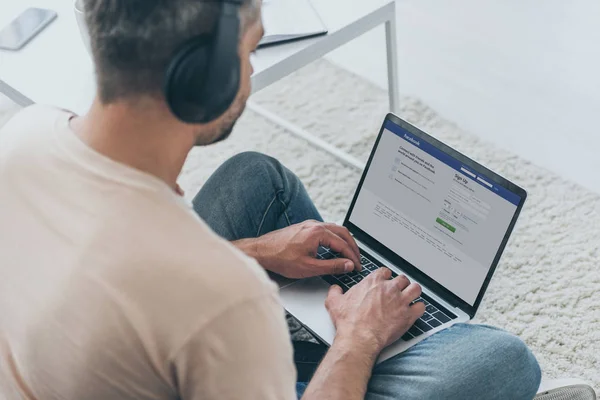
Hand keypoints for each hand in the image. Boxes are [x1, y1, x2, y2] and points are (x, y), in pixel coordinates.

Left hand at [237, 220, 360, 278]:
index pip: (343, 244)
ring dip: (345, 241)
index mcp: (318, 232)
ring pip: (335, 229)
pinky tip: (334, 246)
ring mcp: (309, 224)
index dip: (353, 257)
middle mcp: (315, 224)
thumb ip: (332, 266)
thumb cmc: (281, 259)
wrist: (262, 251)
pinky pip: (326, 229)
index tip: (357, 267)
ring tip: (350, 254)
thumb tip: (348, 265)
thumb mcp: (309, 267)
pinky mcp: (305, 227)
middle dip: (353, 247)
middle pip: (343, 233)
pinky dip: (335, 237)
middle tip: (358, 260)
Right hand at [325, 268, 424, 353]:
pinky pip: (421, 307)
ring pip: (416, 289)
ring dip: (413, 292)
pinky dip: (419, 308)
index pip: (385, 271)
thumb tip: (335, 289)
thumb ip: (335, 292)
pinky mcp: (408, 315)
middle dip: (401, 284)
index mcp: (373, 282)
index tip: (384, 282)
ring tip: (410, 297)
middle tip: (398, 291)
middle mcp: (389, 288)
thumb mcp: (334, 302)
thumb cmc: (349, 321)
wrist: (358, 338)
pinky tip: (414, 311)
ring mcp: (400, 301)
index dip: (386, 277)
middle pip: (402, 279)